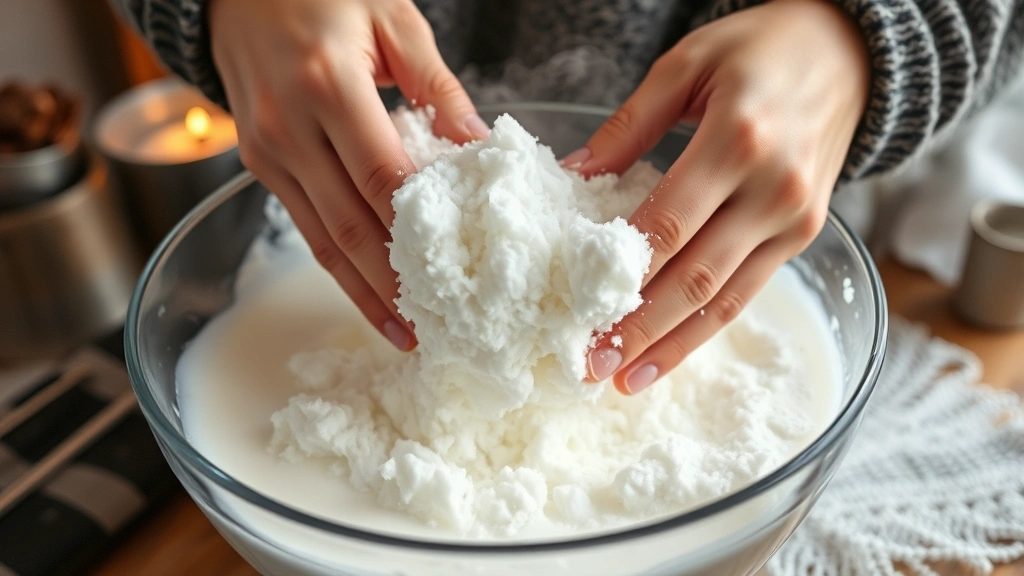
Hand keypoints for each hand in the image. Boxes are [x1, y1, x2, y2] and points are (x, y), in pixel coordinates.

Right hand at [209, 0, 487, 349]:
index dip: (418, 231)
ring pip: (322, 239)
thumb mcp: (392, 20)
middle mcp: (288, 128)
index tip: (460, 274)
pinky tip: (367, 291)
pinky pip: (304, 225)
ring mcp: (267, 151)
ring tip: (403, 332)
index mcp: (327, 86)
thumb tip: (477, 145)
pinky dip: (338, 264)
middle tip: (436, 329)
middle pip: (350, 226)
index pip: (382, 176)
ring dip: (364, 291)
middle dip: (394, 285)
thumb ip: (438, 86)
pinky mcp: (259, 164)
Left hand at [572, 0, 869, 393]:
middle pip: (694, 278)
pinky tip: (671, 353)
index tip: (578, 314)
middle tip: (590, 366)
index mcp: (739, 140)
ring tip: (625, 380)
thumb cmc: (761, 50)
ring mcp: (794, 220)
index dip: (620, 277)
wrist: (848, 53)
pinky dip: (706, 328)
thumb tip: (573, 176)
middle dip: (638, 329)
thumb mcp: (686, 63)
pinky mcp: (803, 236)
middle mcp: (773, 190)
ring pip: (723, 299)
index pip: (668, 225)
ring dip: (671, 345)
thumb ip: (629, 124)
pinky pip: (747, 292)